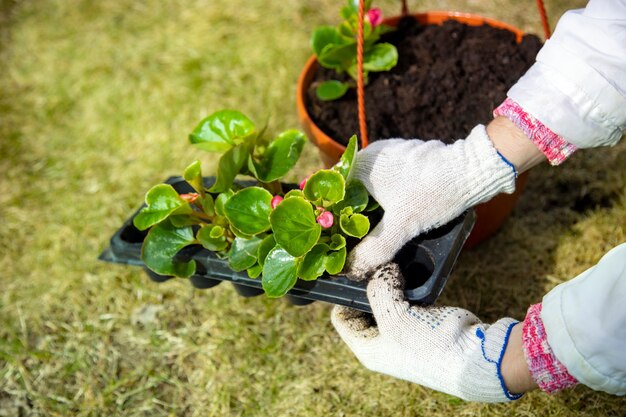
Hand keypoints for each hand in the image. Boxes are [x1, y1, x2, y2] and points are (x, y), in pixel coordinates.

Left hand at [331, 263, 522, 401]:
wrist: (474, 355)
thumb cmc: (431, 345)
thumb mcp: (394, 316)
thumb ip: (379, 289)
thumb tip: (382, 270)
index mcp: (367, 349)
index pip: (341, 316)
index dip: (344, 294)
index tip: (356, 274)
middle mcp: (381, 342)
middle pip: (362, 306)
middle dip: (368, 286)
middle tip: (376, 265)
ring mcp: (401, 331)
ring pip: (385, 299)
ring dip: (389, 284)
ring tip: (393, 267)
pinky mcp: (420, 320)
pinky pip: (406, 298)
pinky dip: (407, 286)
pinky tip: (409, 274)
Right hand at [346, 125, 515, 278]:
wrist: (473, 171)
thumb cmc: (432, 193)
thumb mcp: (401, 227)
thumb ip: (374, 249)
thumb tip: (352, 270)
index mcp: (363, 163)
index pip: (333, 188)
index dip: (331, 211)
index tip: (333, 232)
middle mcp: (374, 153)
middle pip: (352, 186)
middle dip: (351, 210)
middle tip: (352, 235)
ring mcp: (393, 152)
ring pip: (372, 182)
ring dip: (370, 203)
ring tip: (372, 227)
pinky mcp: (411, 156)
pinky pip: (389, 177)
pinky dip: (388, 194)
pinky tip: (396, 211)